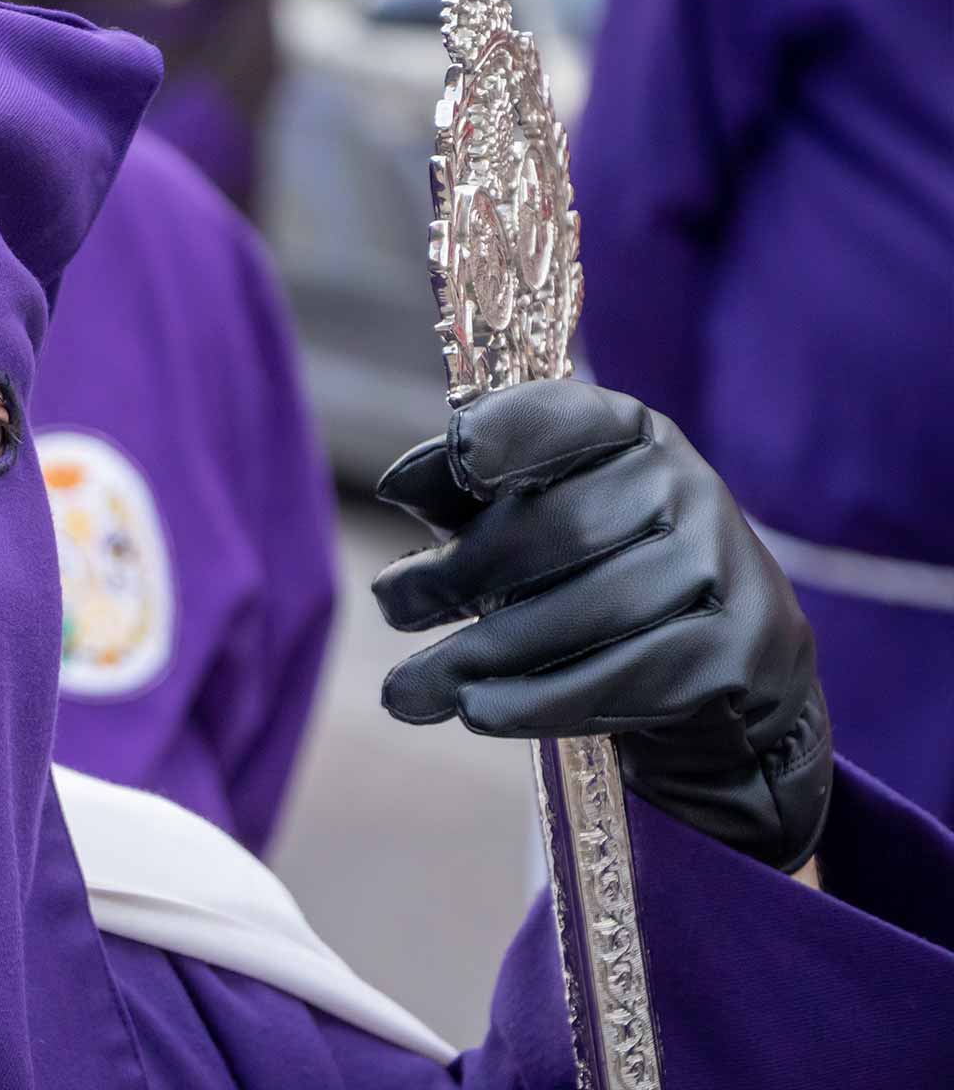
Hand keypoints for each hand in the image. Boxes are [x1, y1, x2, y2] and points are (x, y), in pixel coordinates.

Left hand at [370, 380, 831, 872]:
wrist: (722, 677)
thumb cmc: (593, 580)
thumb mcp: (527, 525)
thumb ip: (462, 497)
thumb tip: (396, 485)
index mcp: (633, 437)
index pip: (567, 417)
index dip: (505, 436)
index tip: (447, 460)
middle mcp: (688, 487)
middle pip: (559, 528)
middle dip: (459, 572)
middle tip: (391, 607)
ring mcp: (721, 567)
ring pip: (586, 612)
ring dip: (481, 653)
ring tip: (406, 689)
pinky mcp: (734, 650)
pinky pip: (622, 678)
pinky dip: (538, 701)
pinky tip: (476, 710)